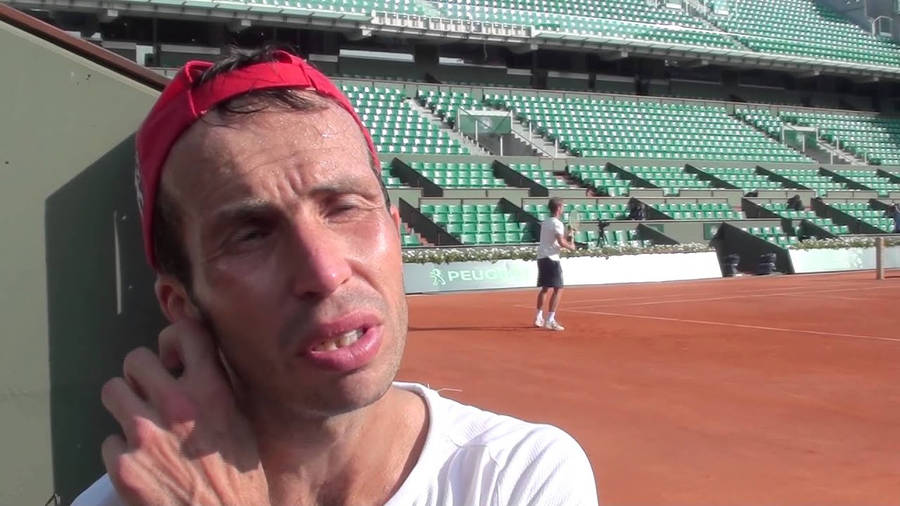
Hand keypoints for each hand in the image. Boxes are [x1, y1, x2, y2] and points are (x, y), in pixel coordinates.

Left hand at [101, 320, 268, 504]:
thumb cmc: (240, 480)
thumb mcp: (242, 424)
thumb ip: (219, 390)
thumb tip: (199, 365)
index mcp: (212, 391)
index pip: (187, 330)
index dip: (174, 339)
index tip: (174, 358)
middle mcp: (176, 405)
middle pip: (135, 359)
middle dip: (141, 375)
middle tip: (150, 393)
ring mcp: (144, 434)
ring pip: (111, 391)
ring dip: (125, 405)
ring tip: (140, 424)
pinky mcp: (122, 465)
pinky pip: (108, 441)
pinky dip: (122, 452)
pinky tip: (142, 465)